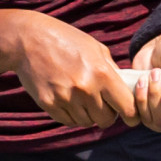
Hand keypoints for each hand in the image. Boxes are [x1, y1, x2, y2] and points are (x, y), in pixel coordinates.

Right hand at [9, 11, 137, 128]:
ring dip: (87, 114)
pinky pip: (68, 121)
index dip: (131, 115)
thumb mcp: (96, 48)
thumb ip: (112, 70)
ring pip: (86, 122)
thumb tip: (126, 91)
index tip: (130, 117)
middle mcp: (85, 88)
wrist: (29, 38)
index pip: (127, 108)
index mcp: (102, 73)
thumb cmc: (67, 39)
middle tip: (101, 104)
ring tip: (82, 98)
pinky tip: (68, 99)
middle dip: (107, 114)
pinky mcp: (48, 104)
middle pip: (106, 120)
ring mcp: (65, 98)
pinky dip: (71, 115)